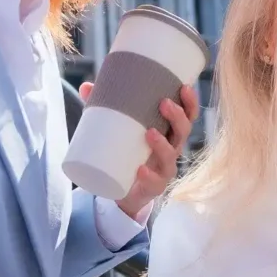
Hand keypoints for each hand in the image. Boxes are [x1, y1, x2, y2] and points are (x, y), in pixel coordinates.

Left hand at [80, 79, 199, 221]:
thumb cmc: (128, 152)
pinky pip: (155, 182)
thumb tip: (86, 86)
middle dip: (177, 117)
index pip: (187, 116)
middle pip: (184, 132)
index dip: (190, 103)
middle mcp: (172, 149)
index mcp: (169, 133)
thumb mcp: (119, 128)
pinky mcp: (153, 186)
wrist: (124, 189)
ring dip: (163, 145)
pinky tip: (140, 170)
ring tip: (149, 133)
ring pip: (171, 156)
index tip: (184, 87)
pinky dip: (149, 176)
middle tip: (164, 103)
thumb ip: (105, 107)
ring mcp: (164, 169)